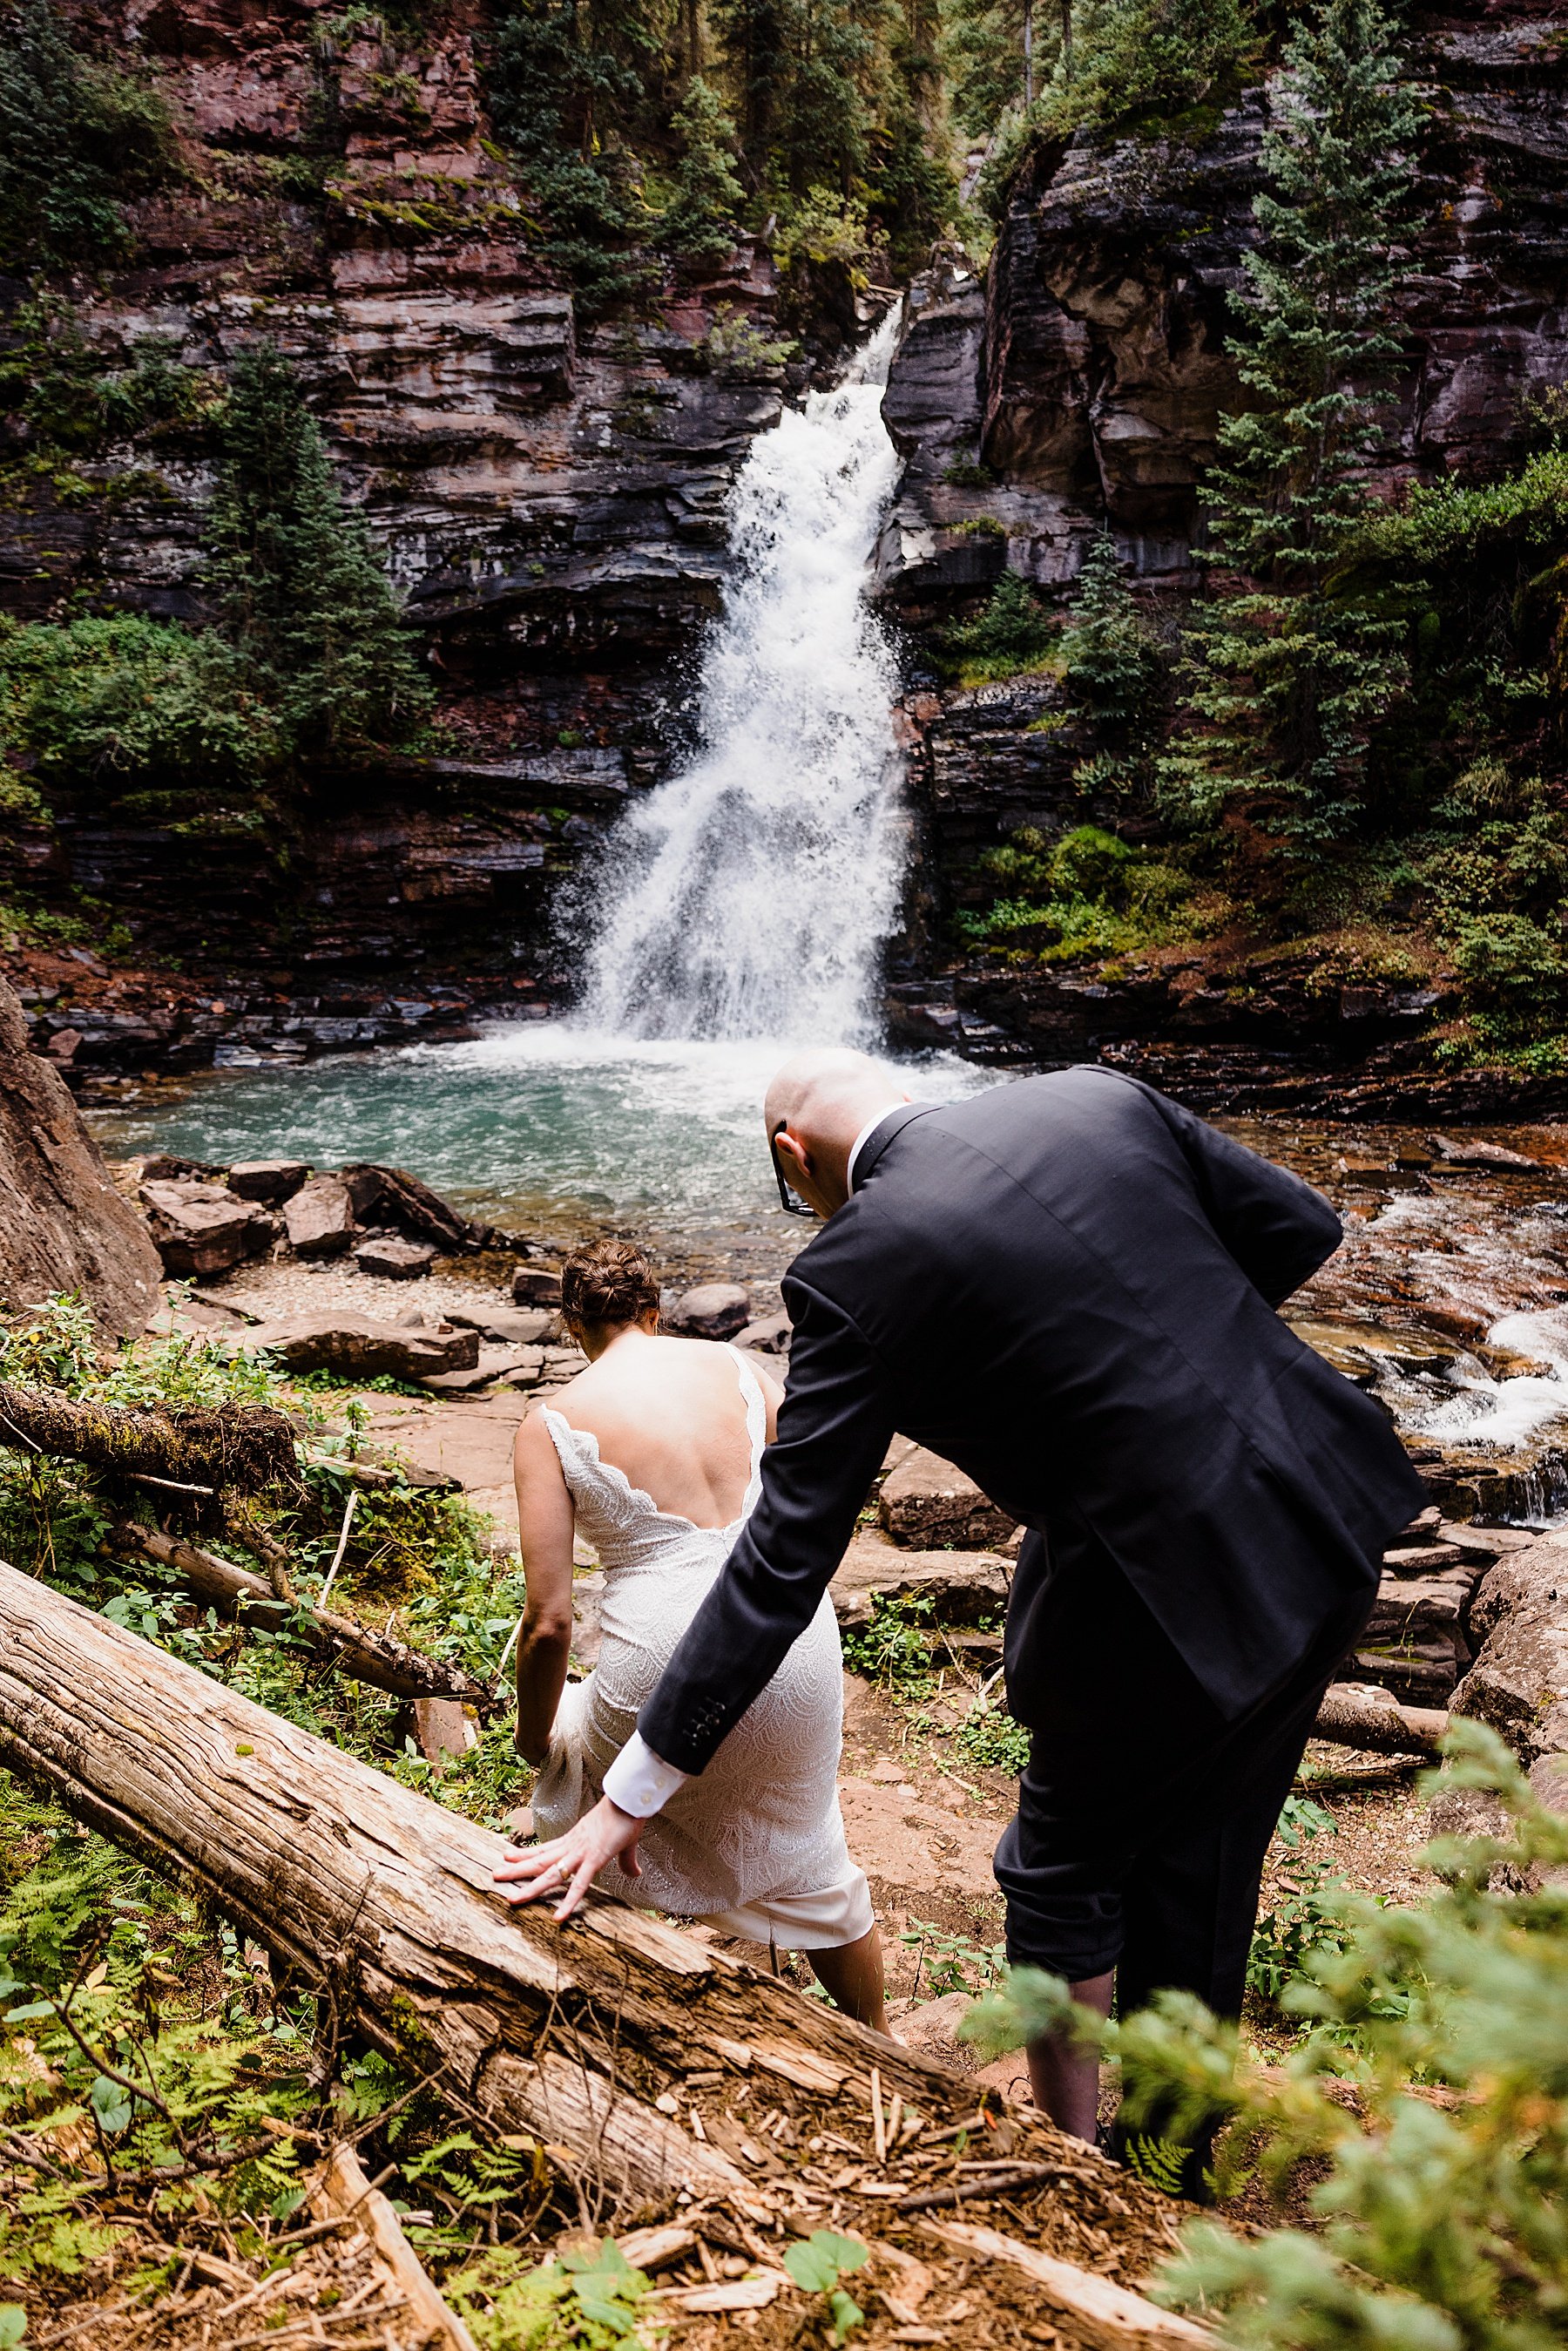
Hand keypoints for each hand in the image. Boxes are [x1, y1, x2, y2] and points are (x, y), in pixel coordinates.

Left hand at [491, 1795, 645, 1921]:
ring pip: (550, 1874)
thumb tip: (635, 1873)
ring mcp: (580, 1854)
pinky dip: (568, 1902)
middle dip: (517, 1870)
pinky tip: (558, 1917)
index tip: (507, 1856)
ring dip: (529, 1887)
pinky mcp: (594, 1860)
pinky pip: (578, 1885)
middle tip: (495, 1876)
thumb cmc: (627, 1816)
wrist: (631, 1800)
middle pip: (540, 1861)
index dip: (525, 1854)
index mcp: (575, 1840)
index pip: (545, 1849)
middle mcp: (572, 1846)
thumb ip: (627, 1861)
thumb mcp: (624, 1843)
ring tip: (511, 1898)